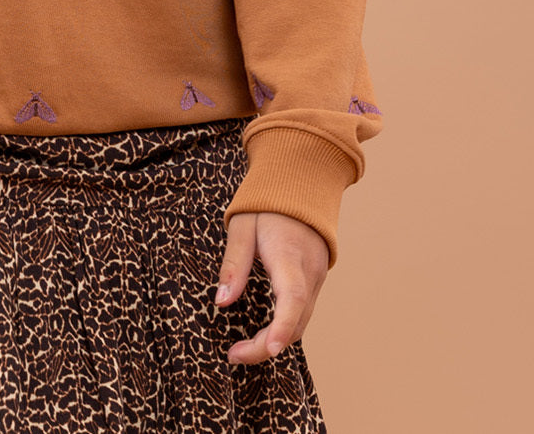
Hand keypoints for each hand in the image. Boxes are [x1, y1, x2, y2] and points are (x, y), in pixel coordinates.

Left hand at [214, 212, 327, 363]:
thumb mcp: (242, 227)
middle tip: (233, 354)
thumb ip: (233, 265)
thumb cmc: (267, 204)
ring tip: (242, 348)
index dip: (281, 327)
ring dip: (276, 339)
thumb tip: (221, 302)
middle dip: (266, 346)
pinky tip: (264, 330)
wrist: (302, 184)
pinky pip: (304, 311)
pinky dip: (286, 327)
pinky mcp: (316, 279)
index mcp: (289, 255)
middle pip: (296, 321)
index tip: (267, 350)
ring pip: (302, 321)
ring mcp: (317, 277)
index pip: (292, 298)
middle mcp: (310, 271)